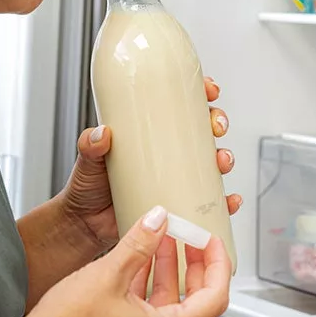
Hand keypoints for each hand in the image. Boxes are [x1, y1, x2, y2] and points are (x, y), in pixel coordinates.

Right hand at [11, 206, 231, 316]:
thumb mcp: (107, 274)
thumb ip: (139, 243)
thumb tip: (159, 219)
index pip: (214, 297)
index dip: (217, 263)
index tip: (210, 239)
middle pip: (195, 300)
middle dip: (193, 263)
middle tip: (189, 235)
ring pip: (169, 304)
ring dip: (168, 269)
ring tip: (162, 238)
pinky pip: (148, 311)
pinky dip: (148, 284)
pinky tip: (136, 259)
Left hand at [61, 77, 240, 248]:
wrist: (86, 226)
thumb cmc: (87, 187)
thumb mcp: (87, 160)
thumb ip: (90, 145)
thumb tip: (102, 133)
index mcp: (148, 133)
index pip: (179, 105)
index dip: (199, 93)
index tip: (208, 91)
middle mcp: (167, 152)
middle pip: (203, 129)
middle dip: (217, 123)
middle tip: (215, 127)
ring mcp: (175, 177)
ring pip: (211, 162)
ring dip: (224, 158)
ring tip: (221, 162)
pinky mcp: (179, 204)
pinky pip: (210, 202)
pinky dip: (225, 201)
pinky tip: (229, 200)